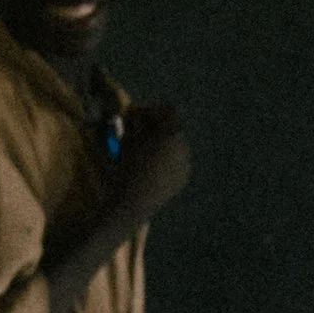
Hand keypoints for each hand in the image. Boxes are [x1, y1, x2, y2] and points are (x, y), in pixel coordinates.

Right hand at [114, 104, 190, 222]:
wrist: (133, 202)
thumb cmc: (127, 168)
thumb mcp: (127, 142)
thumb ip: (134, 124)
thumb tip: (136, 115)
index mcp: (172, 133)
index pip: (167, 111)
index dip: (151, 110)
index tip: (137, 115)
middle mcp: (184, 145)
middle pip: (173, 128)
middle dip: (157, 128)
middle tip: (140, 131)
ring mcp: (186, 163)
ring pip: (175, 146)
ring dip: (162, 145)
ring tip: (144, 152)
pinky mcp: (183, 178)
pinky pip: (176, 163)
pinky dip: (166, 161)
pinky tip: (151, 169)